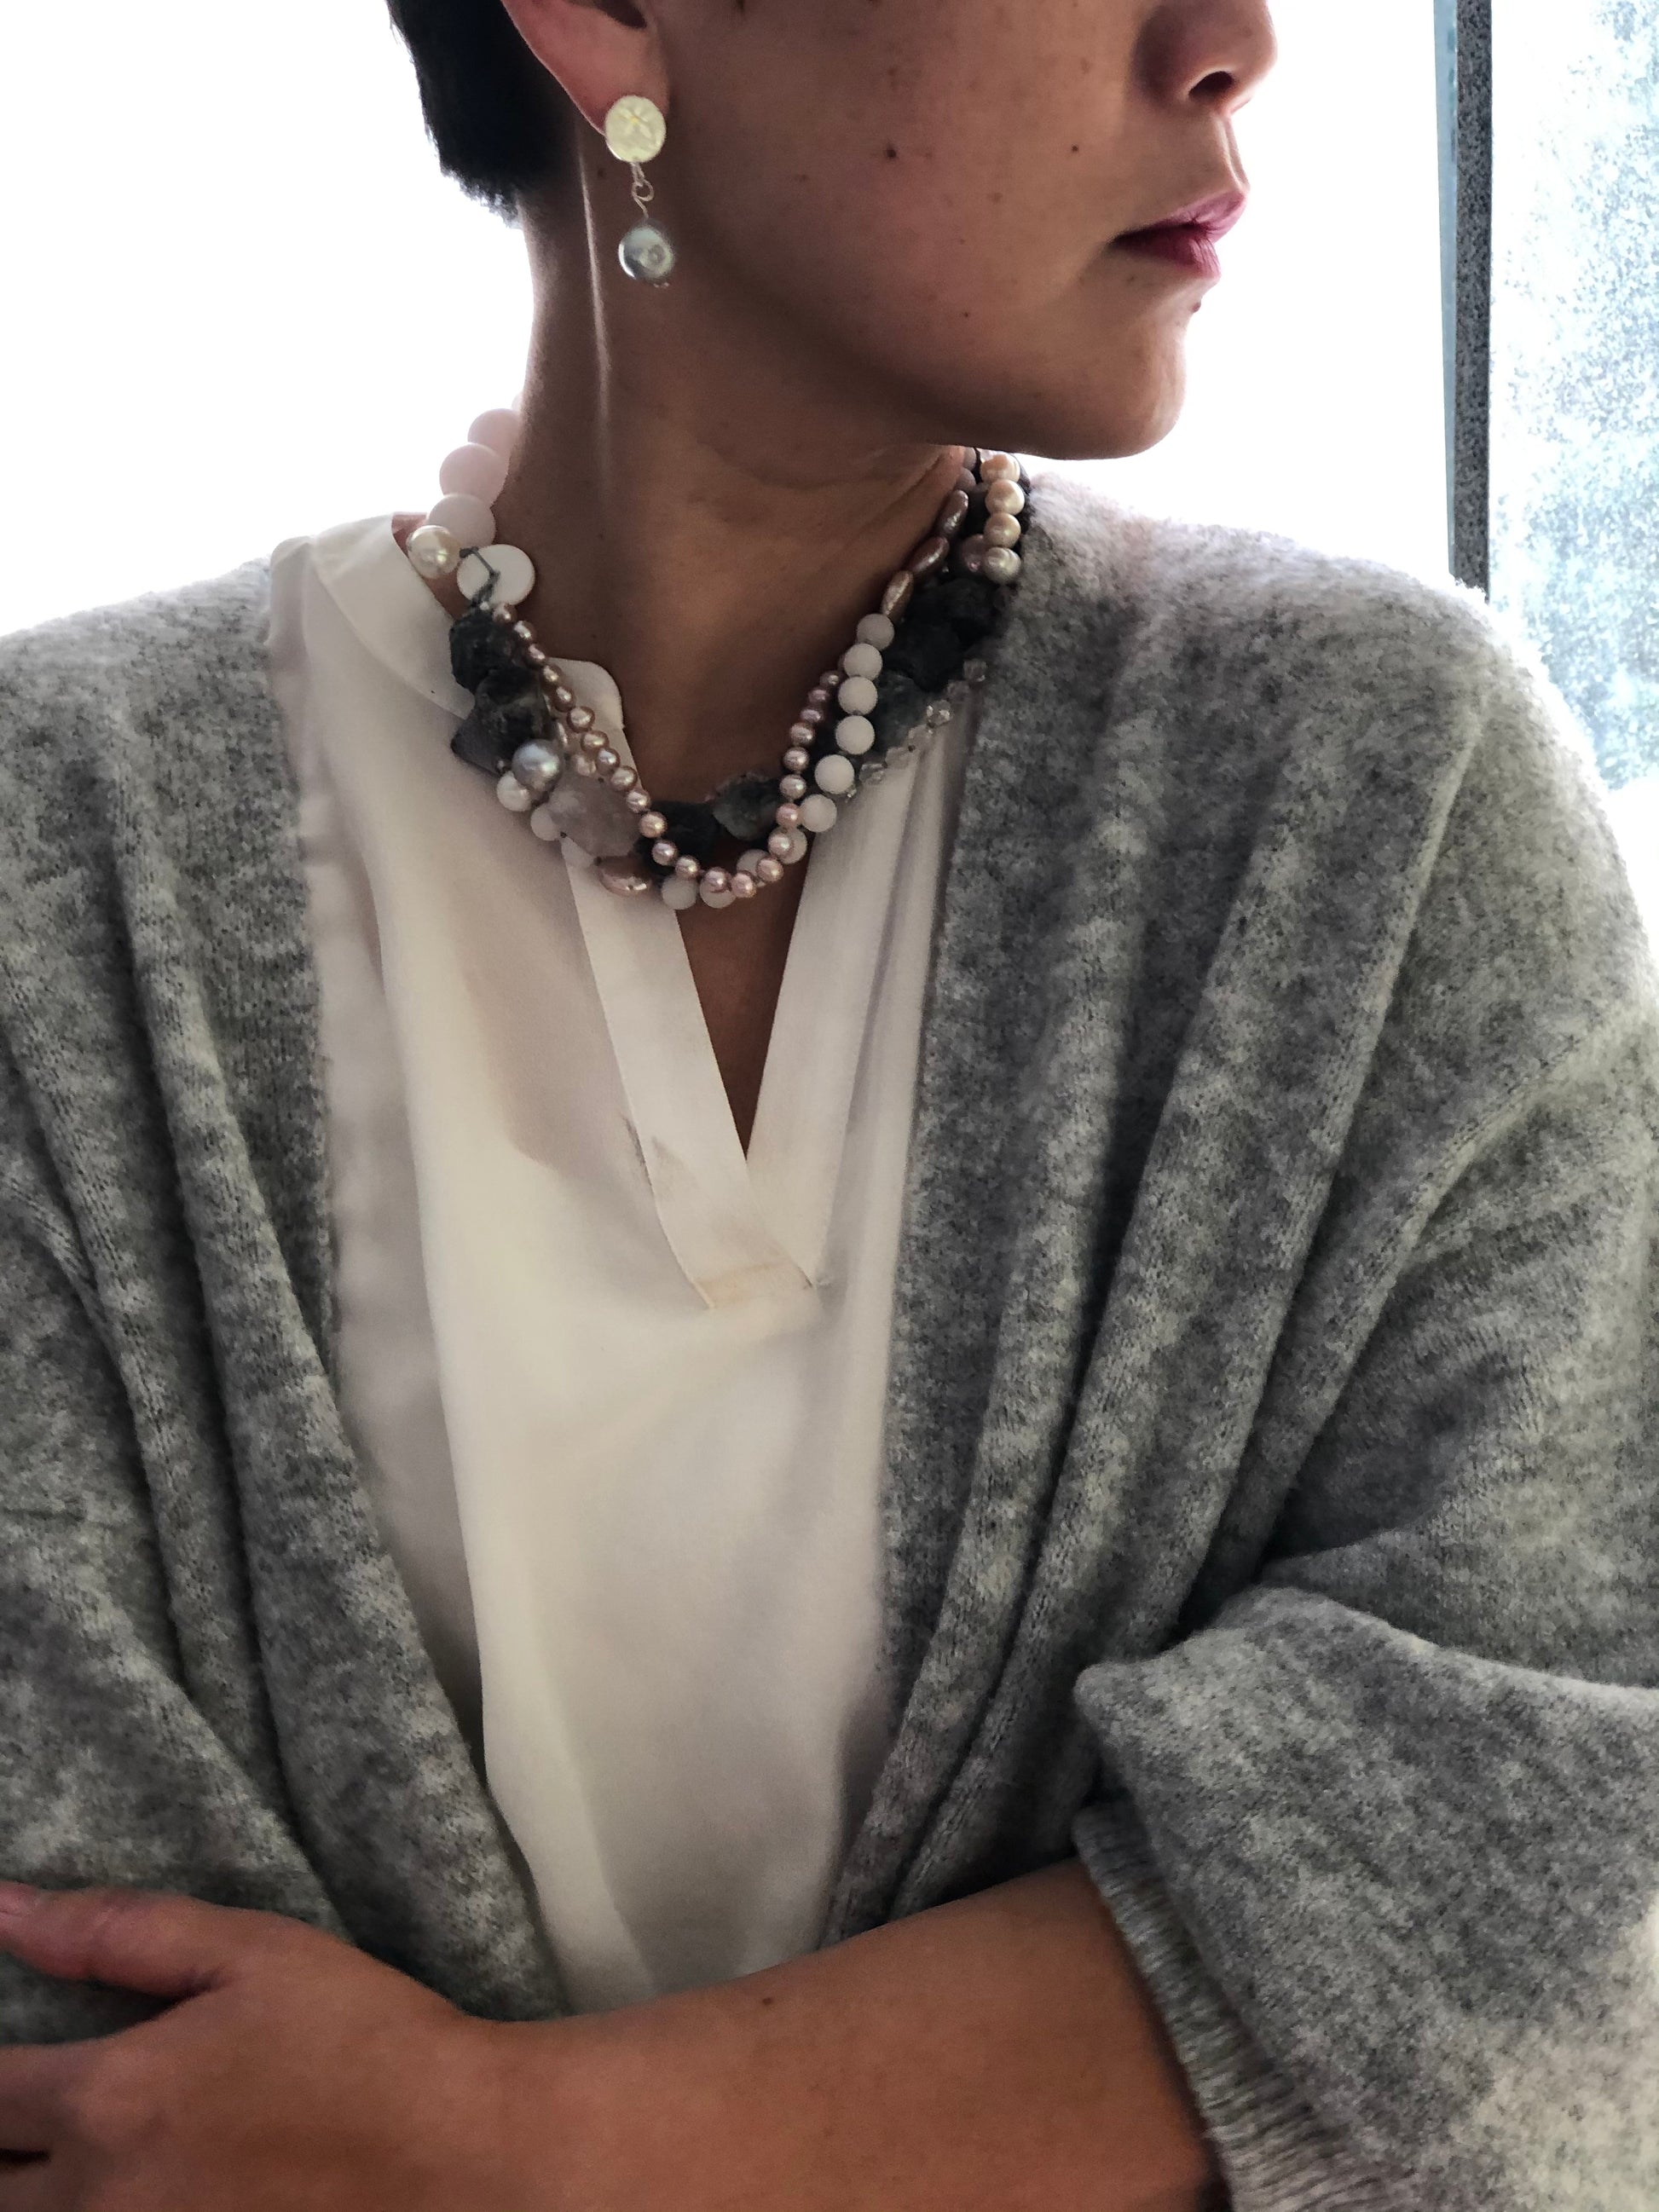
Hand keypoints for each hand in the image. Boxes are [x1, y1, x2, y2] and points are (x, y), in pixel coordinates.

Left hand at [0, 1881, 559, 2209]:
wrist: (452, 2149)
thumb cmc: (359, 2038)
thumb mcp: (249, 1952)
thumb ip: (115, 1931)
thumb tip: (5, 1910)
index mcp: (109, 2099)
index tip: (14, 2056)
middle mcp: (103, 2197)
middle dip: (0, 2140)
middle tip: (32, 2107)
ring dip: (34, 2188)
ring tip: (62, 2153)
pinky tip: (131, 2186)